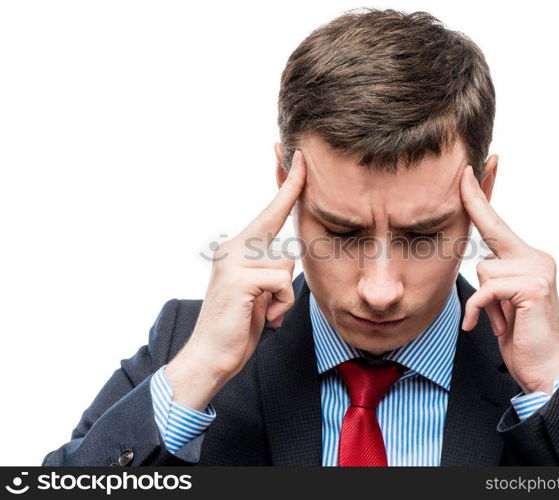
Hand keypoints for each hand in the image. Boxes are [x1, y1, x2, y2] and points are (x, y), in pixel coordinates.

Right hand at [166, 150, 305, 409]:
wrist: (210, 356)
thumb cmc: (239, 325)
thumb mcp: (259, 291)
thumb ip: (269, 268)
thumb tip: (289, 257)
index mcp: (238, 248)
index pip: (270, 210)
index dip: (287, 184)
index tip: (298, 156)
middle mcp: (234, 248)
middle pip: (283, 238)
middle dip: (286, 265)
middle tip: (274, 277)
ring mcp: (234, 261)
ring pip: (287, 264)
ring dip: (285, 295)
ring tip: (266, 311)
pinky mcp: (240, 278)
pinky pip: (282, 283)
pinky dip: (282, 305)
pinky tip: (266, 318)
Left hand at [460, 164, 558, 394]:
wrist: (544, 370)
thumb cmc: (520, 336)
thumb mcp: (501, 301)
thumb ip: (495, 276)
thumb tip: (482, 262)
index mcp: (530, 259)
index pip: (499, 225)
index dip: (480, 198)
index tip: (467, 173)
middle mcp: (538, 258)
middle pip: (491, 234)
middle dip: (475, 205)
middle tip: (463, 171)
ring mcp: (538, 270)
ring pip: (484, 268)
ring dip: (484, 300)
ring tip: (502, 319)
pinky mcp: (532, 286)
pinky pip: (487, 289)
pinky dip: (479, 309)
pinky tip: (486, 326)